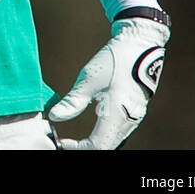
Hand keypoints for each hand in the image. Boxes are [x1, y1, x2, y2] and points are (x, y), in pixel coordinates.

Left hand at [47, 16, 168, 149]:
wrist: (140, 45)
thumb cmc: (114, 60)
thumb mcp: (88, 79)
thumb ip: (72, 102)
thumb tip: (54, 117)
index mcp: (118, 113)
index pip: (98, 145)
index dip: (78, 148)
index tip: (62, 142)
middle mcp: (130, 120)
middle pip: (107, 145)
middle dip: (85, 147)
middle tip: (66, 142)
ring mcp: (136, 116)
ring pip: (114, 140)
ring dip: (95, 142)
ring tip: (75, 139)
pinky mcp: (136, 111)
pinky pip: (119, 131)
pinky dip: (104, 134)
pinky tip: (92, 127)